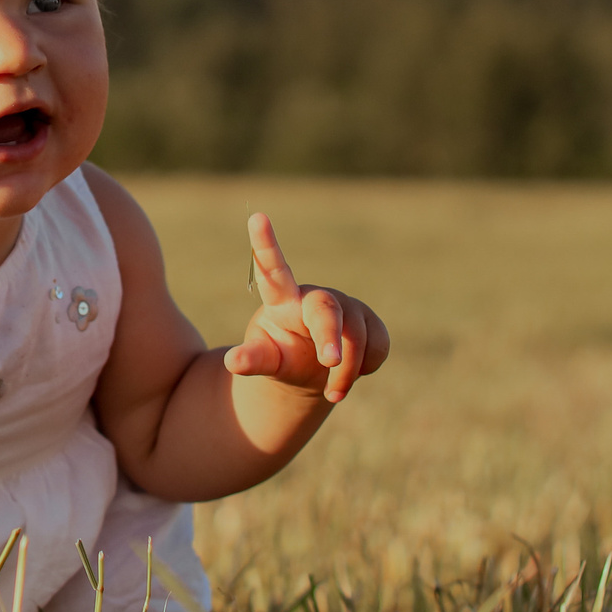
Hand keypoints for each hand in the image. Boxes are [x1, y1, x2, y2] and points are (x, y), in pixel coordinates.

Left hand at [223, 213, 390, 403]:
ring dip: (346, 370)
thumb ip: (252, 359)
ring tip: (333, 393)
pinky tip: (353, 372)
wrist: (313, 373)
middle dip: (329, 336)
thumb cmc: (282, 358)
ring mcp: (347, 307)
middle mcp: (316, 297)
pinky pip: (378, 344)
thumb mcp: (266, 361)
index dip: (265, 245)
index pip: (273, 270)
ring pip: (356, 336)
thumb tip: (233, 361)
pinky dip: (367, 366)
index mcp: (282, 301)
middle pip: (326, 310)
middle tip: (329, 363)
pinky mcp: (371, 321)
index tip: (256, 217)